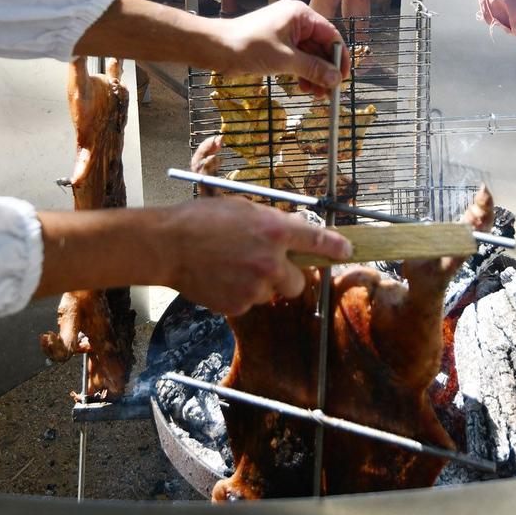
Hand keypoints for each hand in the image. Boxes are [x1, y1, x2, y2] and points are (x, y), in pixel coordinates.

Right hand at [156, 198, 350, 314]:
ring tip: (232, 268)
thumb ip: (274, 223)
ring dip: (261, 285)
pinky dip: (240, 295)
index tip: (347, 251)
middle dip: (288, 276)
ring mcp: (255, 287)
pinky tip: (222, 278)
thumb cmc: (203, 220)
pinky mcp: (238, 305)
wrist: (168, 245)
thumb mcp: (244, 209)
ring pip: (272, 293)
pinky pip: (250, 303)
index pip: (318, 240)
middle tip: (267, 266)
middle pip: (299, 282)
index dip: (336, 247)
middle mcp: (270, 261)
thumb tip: (296, 232)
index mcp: (274, 230)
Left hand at [208, 0, 347, 93]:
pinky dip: (302, 72)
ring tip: (316, 95)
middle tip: (329, 92)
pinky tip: (304, 88)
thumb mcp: (285, 60)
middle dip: (325, 70)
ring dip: (314, 74)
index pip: (331, 36)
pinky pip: (296, 58)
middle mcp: (296, 20)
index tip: (343, 78)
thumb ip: (313, 69)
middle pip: (321, 46)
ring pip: (309, 55)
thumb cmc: (248, 46)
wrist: (216, 48)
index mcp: (301, 15)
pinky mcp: (277, 44)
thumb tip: (335, 80)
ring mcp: (286, 32)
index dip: (339, 58)